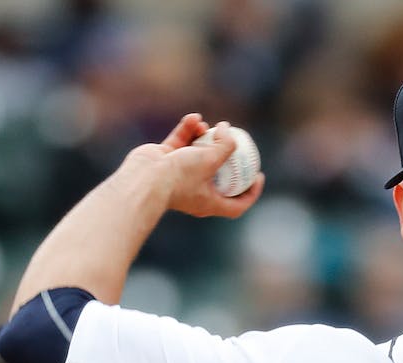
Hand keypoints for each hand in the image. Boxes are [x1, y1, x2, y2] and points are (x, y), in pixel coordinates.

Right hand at [126, 114, 264, 218]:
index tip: (258, 175)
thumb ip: (225, 145)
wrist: (144, 178)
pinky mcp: (166, 160)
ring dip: (205, 138)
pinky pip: (181, 142)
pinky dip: (188, 130)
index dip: (251, 192)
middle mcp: (196, 191)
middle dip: (227, 157)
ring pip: (198, 154)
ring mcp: (180, 175)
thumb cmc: (180, 176)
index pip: (237, 204)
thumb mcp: (211, 160)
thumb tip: (228, 129)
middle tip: (236, 141)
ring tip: (208, 125)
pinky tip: (194, 118)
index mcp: (210, 202)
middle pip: (219, 176)